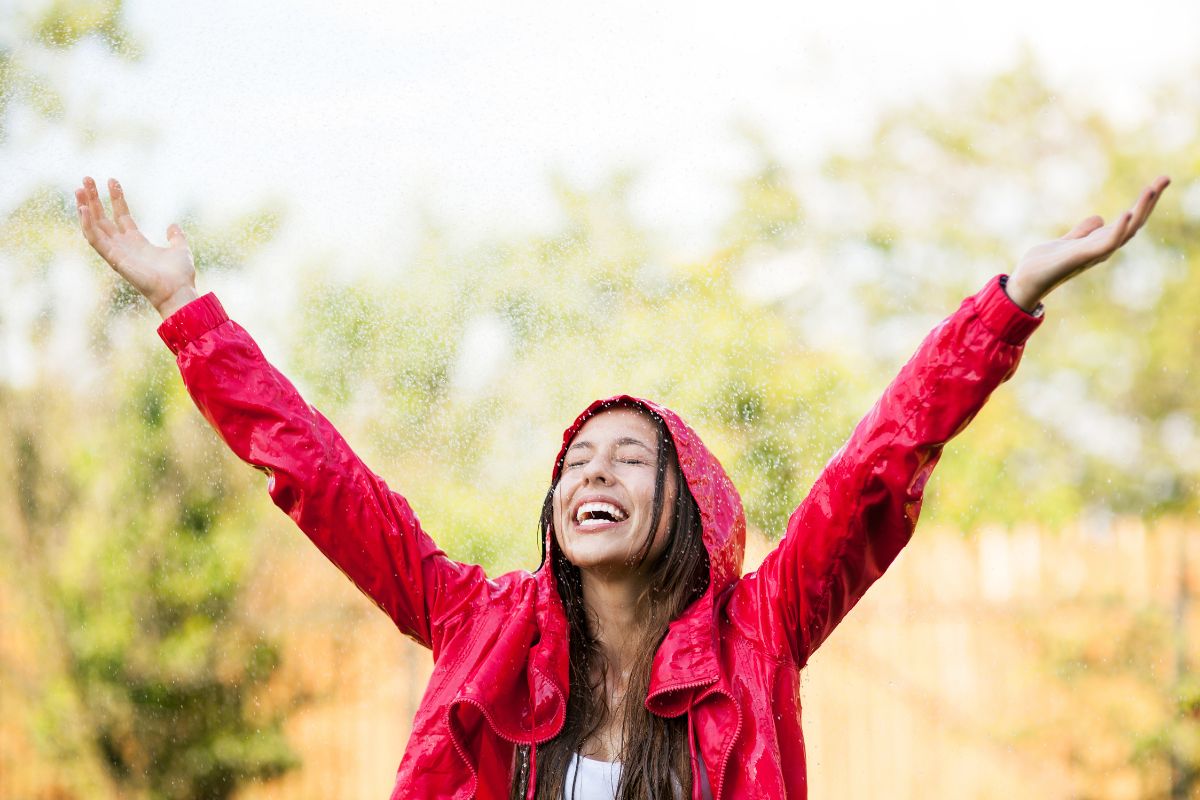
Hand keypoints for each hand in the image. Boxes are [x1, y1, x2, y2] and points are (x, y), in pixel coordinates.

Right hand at [76, 176, 198, 319]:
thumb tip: (172, 225)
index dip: (116, 198)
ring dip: (85, 208)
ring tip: (79, 189)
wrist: (178, 291)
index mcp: (137, 242)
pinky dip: (87, 225)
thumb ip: (175, 237)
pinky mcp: (114, 259)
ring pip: (94, 226)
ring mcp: (117, 252)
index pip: (121, 215)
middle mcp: (124, 246)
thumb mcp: (179, 249)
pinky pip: (95, 240)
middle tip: (86, 179)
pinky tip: (83, 209)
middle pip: (103, 218)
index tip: (112, 180)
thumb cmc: (179, 275)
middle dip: (93, 199)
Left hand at [1007, 175, 1170, 312]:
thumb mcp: (1067, 240)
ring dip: (1141, 210)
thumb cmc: (1045, 264)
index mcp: (1100, 242)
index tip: (1157, 183)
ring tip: (1152, 189)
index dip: (1144, 203)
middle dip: (1150, 201)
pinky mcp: (1082, 257)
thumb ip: (1083, 231)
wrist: (1026, 280)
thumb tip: (1100, 219)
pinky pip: (1107, 243)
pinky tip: (1127, 213)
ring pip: (1127, 230)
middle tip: (1165, 178)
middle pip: (1135, 222)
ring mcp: (1095, 253)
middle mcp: (1103, 248)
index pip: (1129, 220)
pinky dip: (1119, 229)